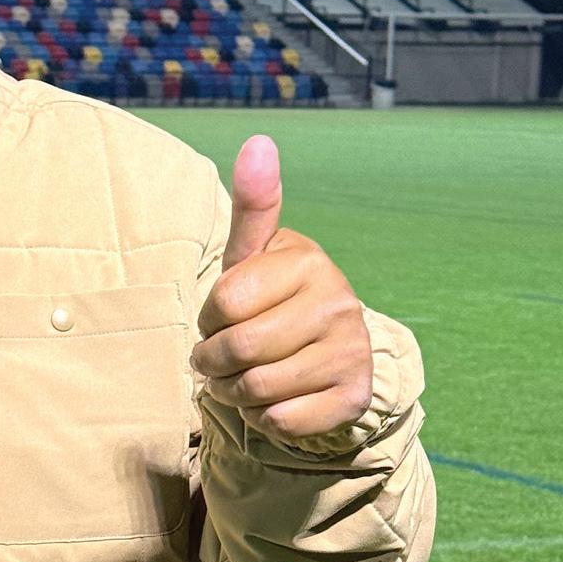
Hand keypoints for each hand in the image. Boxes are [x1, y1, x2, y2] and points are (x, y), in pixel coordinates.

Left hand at [189, 134, 373, 440]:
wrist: (325, 356)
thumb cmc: (270, 299)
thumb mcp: (254, 255)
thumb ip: (253, 205)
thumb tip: (258, 141)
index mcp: (307, 261)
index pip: (224, 301)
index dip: (210, 317)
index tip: (224, 315)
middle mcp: (338, 301)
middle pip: (237, 349)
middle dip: (214, 361)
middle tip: (221, 357)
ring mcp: (350, 350)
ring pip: (256, 389)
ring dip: (235, 391)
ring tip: (244, 376)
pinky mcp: (352, 398)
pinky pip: (280, 421)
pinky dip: (263, 417)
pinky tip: (276, 397)